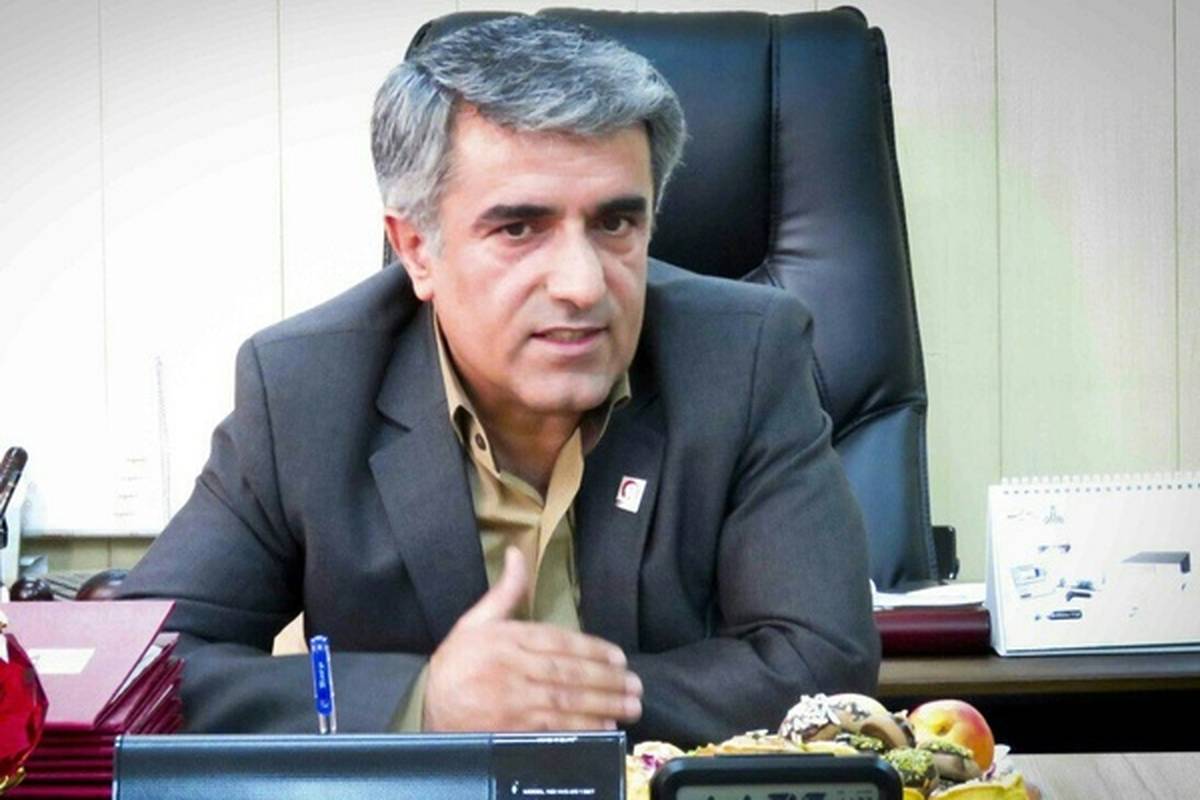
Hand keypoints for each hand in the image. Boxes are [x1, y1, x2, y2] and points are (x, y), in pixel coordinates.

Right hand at [422, 546, 642, 731]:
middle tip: (635, 685)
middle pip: (568, 673)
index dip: (593, 650)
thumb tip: (518, 552)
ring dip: (603, 705)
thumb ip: (505, 591)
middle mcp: (510, 668)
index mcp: (505, 639)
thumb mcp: (476, 621)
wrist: (424, 705)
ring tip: (630, 706)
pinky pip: (551, 730)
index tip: (619, 658)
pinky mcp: (509, 730)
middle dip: (607, 680)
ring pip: (566, 701)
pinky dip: (580, 730)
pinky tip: (604, 728)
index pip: (558, 642)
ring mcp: (511, 702)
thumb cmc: (456, 662)